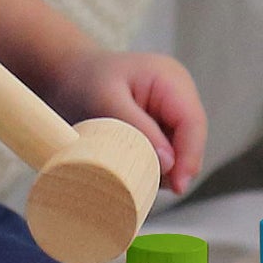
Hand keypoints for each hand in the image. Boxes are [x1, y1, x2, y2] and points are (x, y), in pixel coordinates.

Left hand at [53, 50, 206, 196]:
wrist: (69, 75)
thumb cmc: (85, 82)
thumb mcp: (106, 101)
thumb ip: (138, 129)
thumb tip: (169, 163)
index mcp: (170, 79)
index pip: (192, 123)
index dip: (189, 157)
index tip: (177, 187)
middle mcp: (178, 93)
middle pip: (191, 139)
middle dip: (175, 166)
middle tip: (144, 182)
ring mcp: (172, 109)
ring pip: (182, 150)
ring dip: (162, 167)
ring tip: (128, 166)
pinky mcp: (163, 124)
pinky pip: (168, 152)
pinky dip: (153, 164)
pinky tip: (130, 162)